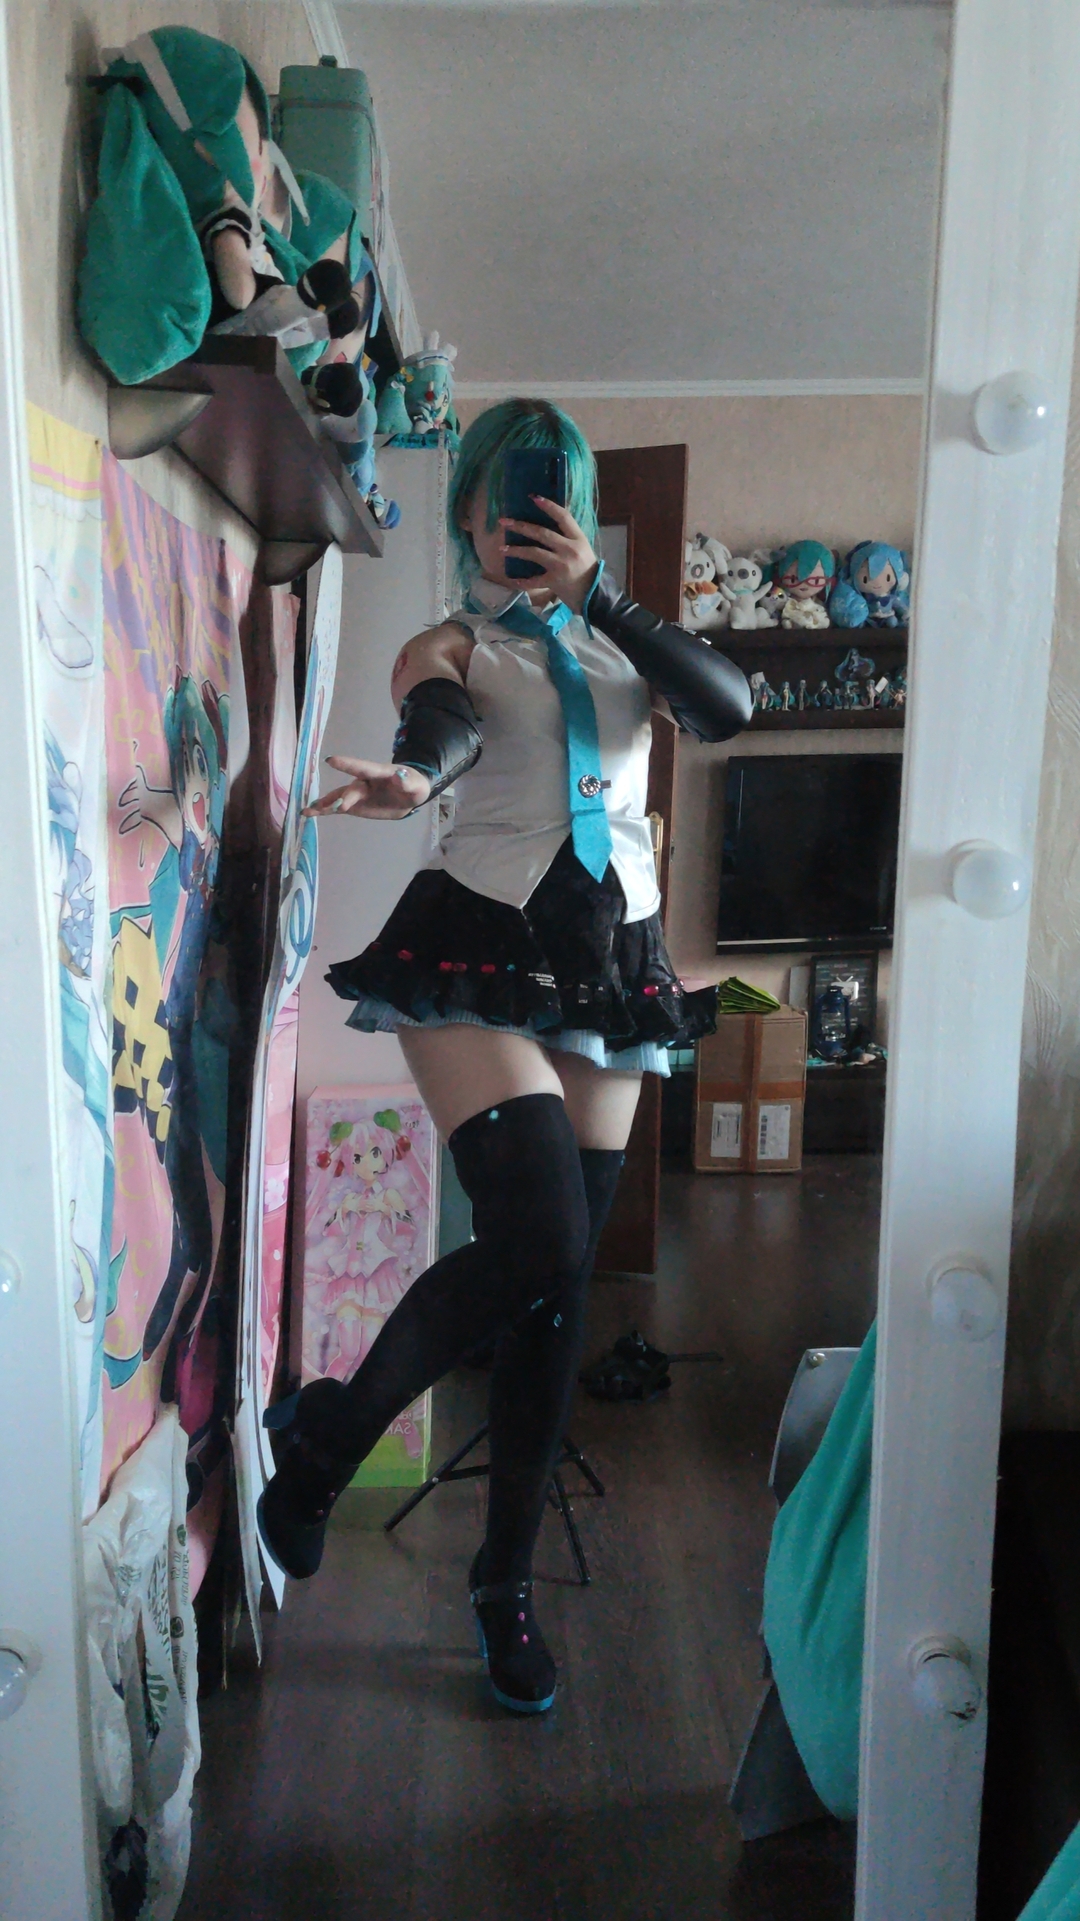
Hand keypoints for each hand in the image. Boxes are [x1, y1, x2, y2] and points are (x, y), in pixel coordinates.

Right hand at [304, 756, 431, 820]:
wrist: (407, 796)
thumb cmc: (413, 787)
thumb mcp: (416, 786)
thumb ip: (407, 782)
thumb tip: (399, 776)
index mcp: (379, 773)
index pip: (362, 767)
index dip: (347, 764)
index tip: (331, 760)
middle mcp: (364, 781)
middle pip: (352, 788)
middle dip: (346, 797)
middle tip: (341, 807)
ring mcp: (356, 793)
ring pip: (338, 797)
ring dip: (324, 803)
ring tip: (307, 809)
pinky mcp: (353, 805)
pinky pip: (336, 807)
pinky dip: (323, 810)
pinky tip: (308, 813)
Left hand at [499, 498, 598, 613]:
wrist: (593, 594)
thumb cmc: (586, 569)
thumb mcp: (582, 548)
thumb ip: (568, 536)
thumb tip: (548, 521)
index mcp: (578, 539)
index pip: (563, 517)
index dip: (548, 506)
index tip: (533, 497)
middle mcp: (569, 550)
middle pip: (542, 533)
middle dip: (521, 526)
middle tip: (504, 522)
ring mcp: (561, 565)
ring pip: (534, 553)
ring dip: (516, 550)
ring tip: (502, 549)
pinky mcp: (554, 581)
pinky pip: (534, 580)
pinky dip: (523, 581)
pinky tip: (513, 580)